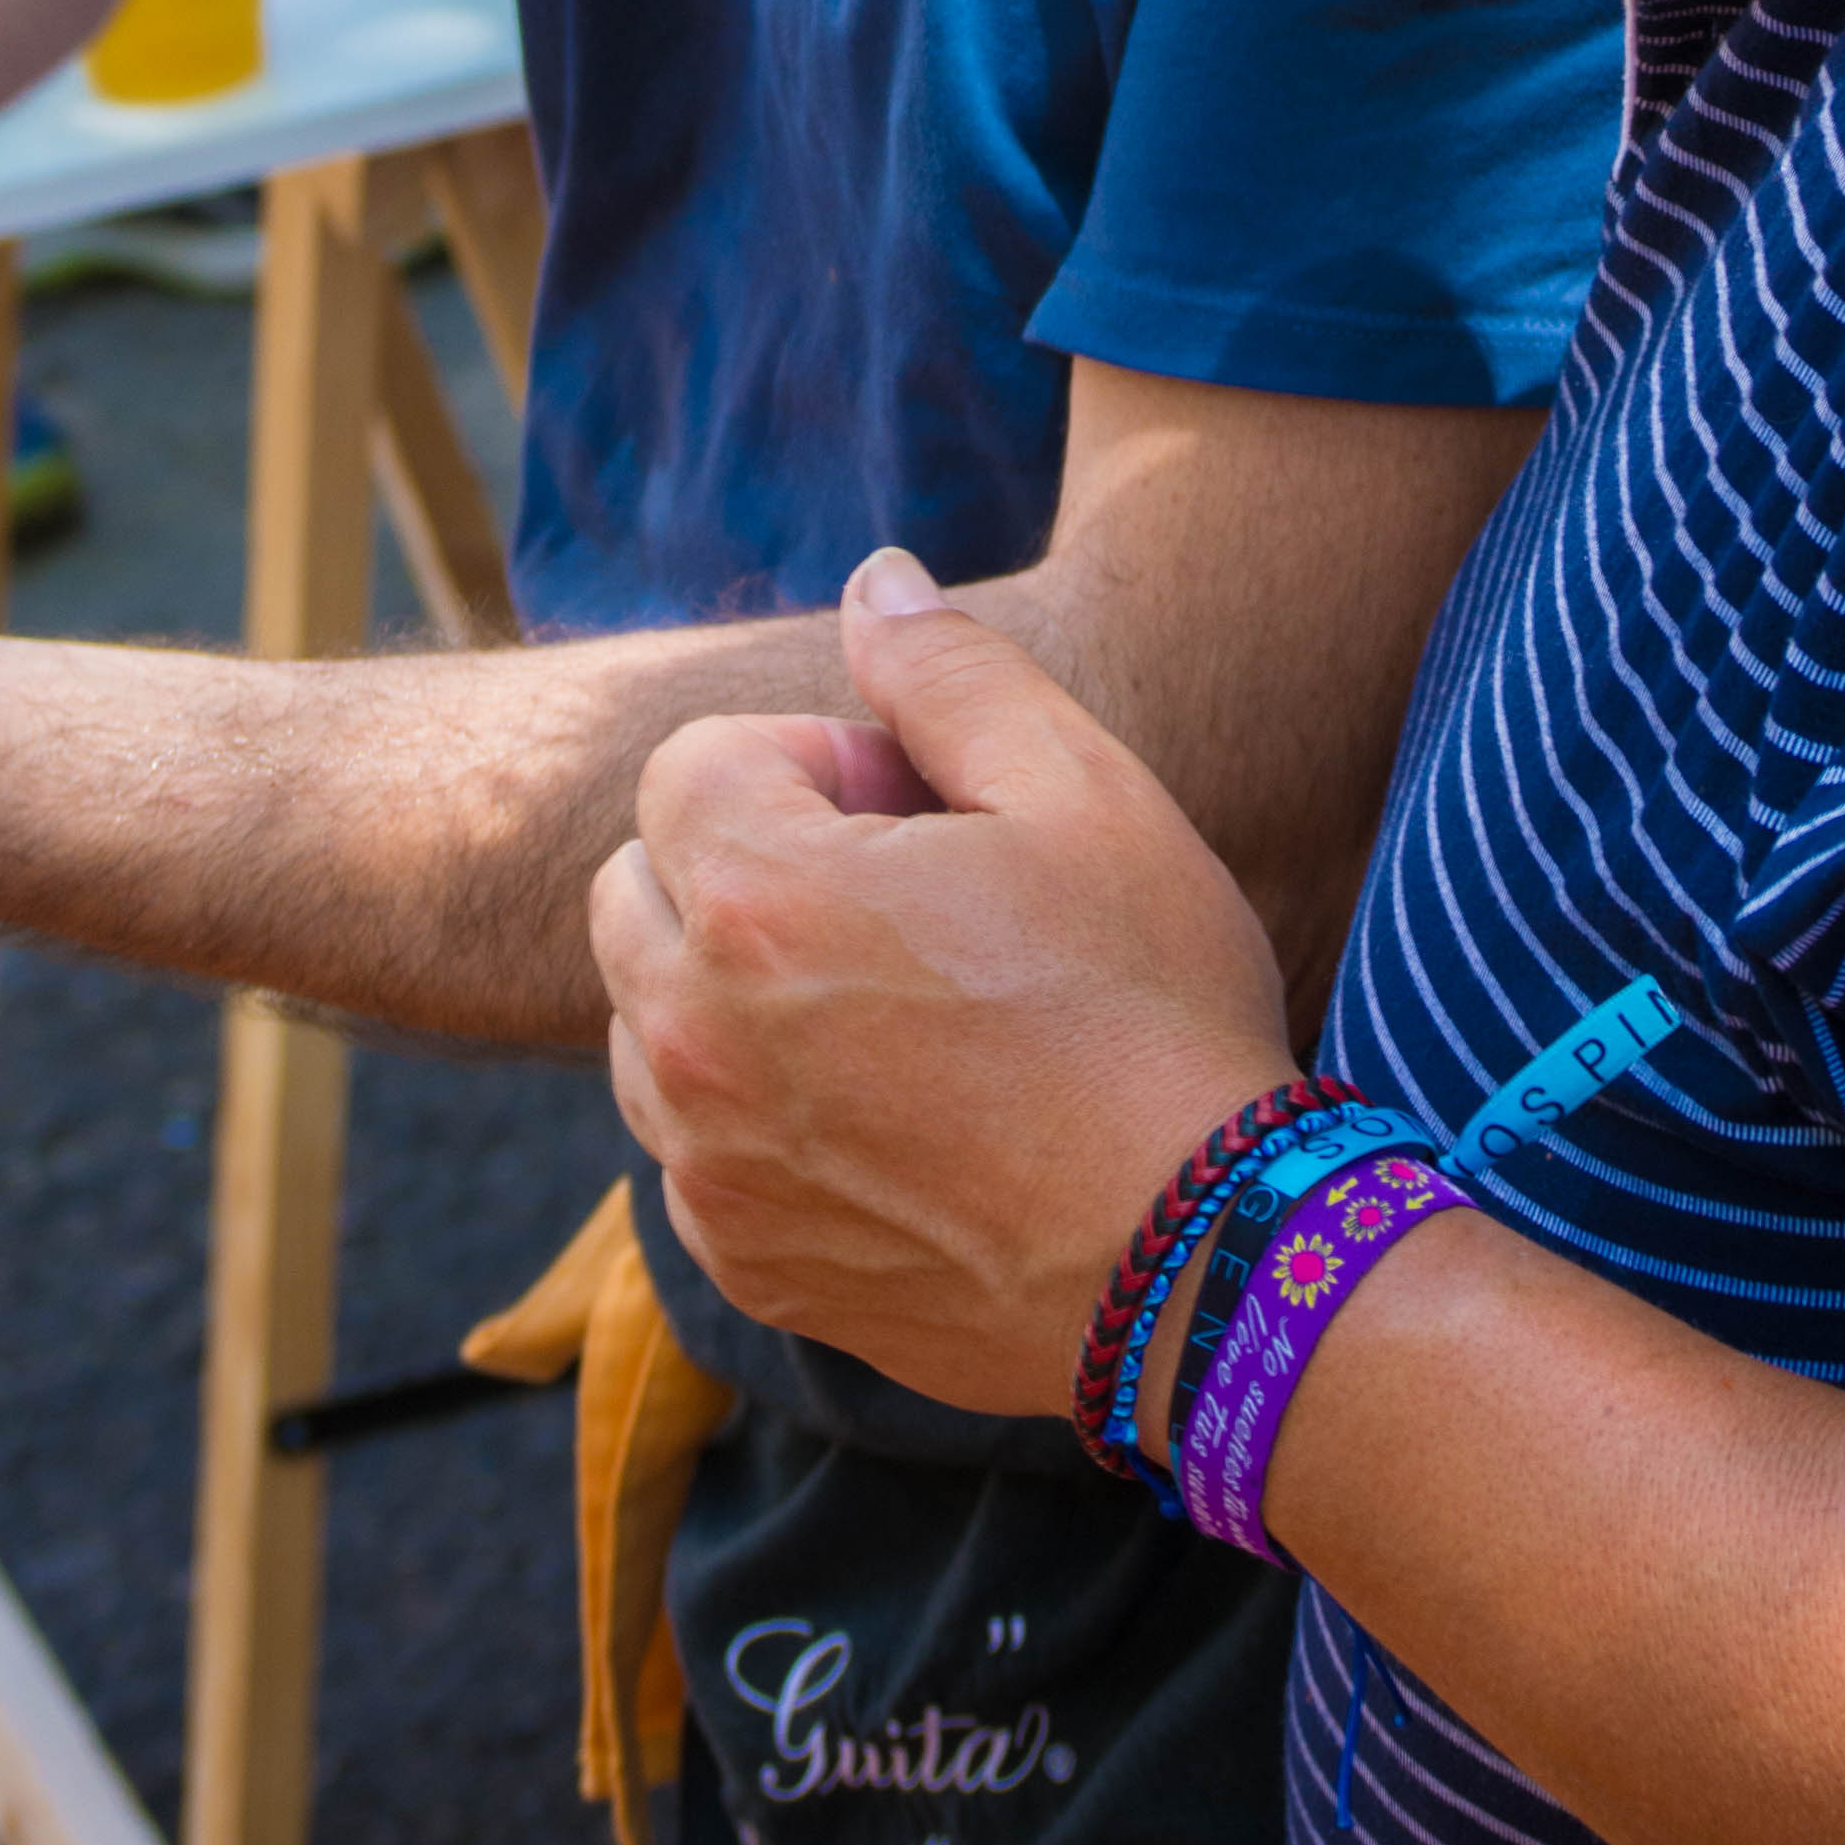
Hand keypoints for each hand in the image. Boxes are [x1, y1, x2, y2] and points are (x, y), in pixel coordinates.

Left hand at [593, 546, 1293, 1419]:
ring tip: (893, 1007)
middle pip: (639, 884)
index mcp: (756, 898)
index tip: (923, 818)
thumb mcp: (1084, 789)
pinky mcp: (747, 1263)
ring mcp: (711, 1167)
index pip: (692, 762)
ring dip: (731, 986)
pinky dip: (753, 1113)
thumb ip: (948, 670)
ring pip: (646, 1019)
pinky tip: (889, 1117)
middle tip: (904, 902)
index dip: (814, 765)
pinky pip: (690, 1148)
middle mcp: (693, 1037)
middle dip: (744, 863)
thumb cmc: (1148, 1010)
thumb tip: (872, 581)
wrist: (1206, 1262)